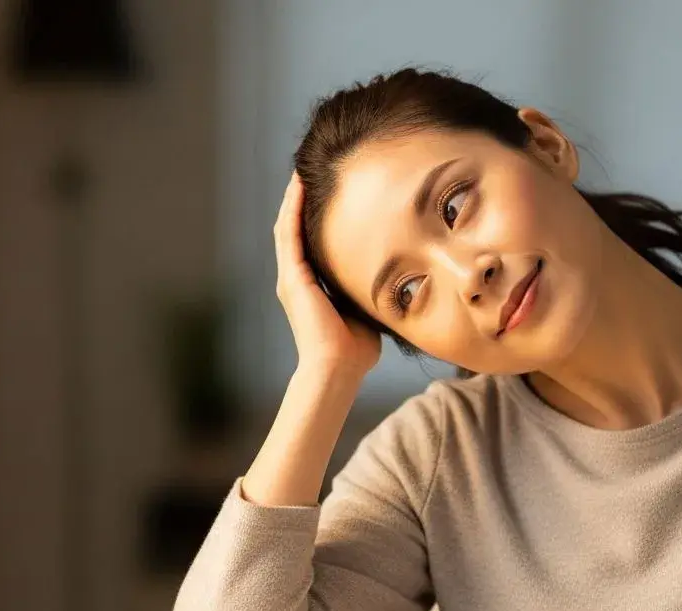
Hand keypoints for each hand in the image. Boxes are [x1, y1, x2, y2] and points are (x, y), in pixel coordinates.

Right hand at [274, 172, 380, 377]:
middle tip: (309, 171)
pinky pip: (289, 234)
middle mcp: (296, 279)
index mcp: (312, 286)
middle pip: (294, 228)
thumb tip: (394, 277)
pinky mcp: (292, 278)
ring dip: (293, 197)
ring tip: (300, 171)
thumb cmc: (356, 350)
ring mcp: (291, 277)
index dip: (313, 215)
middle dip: (300, 199)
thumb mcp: (365, 309)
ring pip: (287, 226)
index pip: (310, 241)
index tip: (327, 190)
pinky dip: (293, 209)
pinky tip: (298, 187)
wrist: (339, 368)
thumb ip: (369, 291)